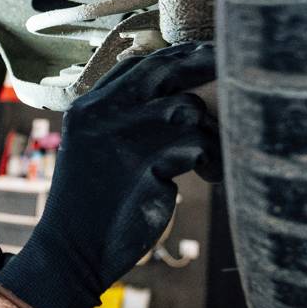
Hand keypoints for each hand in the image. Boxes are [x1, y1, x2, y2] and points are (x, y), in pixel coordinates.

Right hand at [0, 41, 219, 307]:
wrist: (72, 250)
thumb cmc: (90, 204)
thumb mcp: (94, 149)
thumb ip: (123, 119)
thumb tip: (174, 97)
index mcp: (88, 107)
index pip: (137, 65)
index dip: (175, 57)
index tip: (205, 57)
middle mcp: (104, 114)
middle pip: (164, 70)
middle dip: (204, 64)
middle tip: (234, 68)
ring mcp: (125, 138)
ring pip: (188, 110)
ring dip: (209, 132)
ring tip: (209, 160)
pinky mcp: (149, 166)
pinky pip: (199, 146)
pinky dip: (212, 160)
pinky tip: (207, 177)